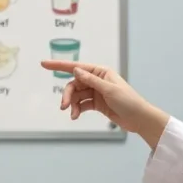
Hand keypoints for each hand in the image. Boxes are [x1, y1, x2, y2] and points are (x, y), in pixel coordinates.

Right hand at [39, 60, 169, 148]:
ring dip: (72, 105)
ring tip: (72, 115)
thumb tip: (75, 70)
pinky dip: (77, 110)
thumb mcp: (109, 90)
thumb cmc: (128, 101)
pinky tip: (76, 116)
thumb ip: (91, 80)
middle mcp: (96, 80)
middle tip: (63, 106)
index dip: (58, 65)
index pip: (76, 67)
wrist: (139, 119)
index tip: (44, 64)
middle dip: (67, 95)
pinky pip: (81, 104)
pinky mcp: (96, 103)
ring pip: (76, 96)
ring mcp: (95, 92)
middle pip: (74, 84)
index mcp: (100, 72)